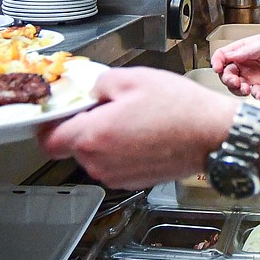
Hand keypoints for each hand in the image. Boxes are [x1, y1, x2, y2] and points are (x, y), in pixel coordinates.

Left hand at [38, 67, 237, 188]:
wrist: (213, 136)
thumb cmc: (178, 108)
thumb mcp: (133, 79)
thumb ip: (99, 83)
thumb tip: (89, 91)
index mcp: (93, 136)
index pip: (47, 140)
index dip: (48, 124)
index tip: (58, 112)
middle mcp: (100, 163)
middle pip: (73, 145)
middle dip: (84, 125)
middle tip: (109, 105)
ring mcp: (117, 176)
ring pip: (95, 155)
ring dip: (104, 137)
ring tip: (133, 117)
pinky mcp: (133, 181)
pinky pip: (114, 163)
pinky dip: (121, 149)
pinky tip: (144, 132)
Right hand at [212, 34, 259, 99]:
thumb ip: (246, 51)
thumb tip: (228, 56)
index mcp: (244, 50)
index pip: (223, 55)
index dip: (217, 62)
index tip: (217, 68)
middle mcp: (246, 63)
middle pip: (226, 73)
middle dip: (227, 79)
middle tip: (235, 81)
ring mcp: (253, 76)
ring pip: (236, 86)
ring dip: (238, 89)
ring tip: (246, 89)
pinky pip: (251, 94)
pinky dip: (253, 95)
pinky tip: (259, 94)